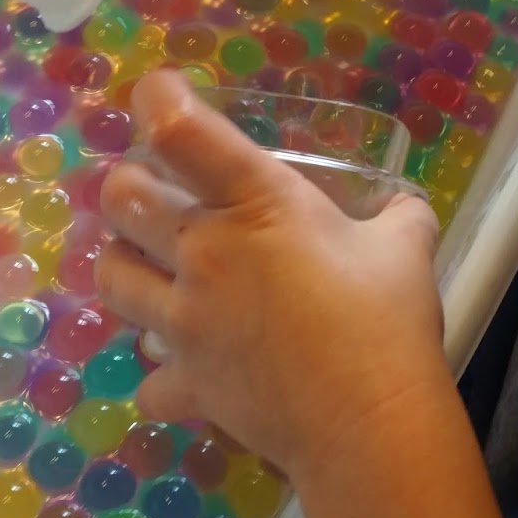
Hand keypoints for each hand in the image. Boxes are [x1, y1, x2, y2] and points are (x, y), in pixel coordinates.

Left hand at [94, 71, 444, 483]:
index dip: (157, 99)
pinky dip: (164, 372)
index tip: (158, 94)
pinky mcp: (185, 382)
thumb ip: (397, 216)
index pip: (181, 130)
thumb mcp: (407, 246)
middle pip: (121, 197)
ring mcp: (184, 322)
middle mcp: (204, 253)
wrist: (369, 423)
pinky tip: (189, 368)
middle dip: (129, 185)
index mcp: (258, 204)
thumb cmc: (388, 323)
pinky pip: (148, 376)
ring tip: (152, 267)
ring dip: (125, 263)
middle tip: (155, 193)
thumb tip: (400, 208)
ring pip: (111, 276)